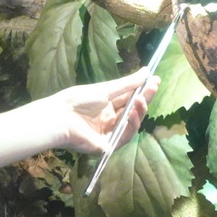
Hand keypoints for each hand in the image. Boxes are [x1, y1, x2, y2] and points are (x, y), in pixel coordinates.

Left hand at [40, 67, 159, 152]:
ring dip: (139, 112)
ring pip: (131, 124)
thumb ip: (127, 83)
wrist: (60, 116)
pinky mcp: (108, 145)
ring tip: (141, 100)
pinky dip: (130, 126)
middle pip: (132, 111)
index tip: (155, 80)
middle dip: (144, 99)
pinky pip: (124, 137)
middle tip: (154, 87)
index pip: (129, 98)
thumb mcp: (105, 89)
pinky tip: (131, 114)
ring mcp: (109, 132)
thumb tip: (147, 71)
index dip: (142, 90)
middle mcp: (109, 119)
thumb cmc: (78, 101)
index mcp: (106, 105)